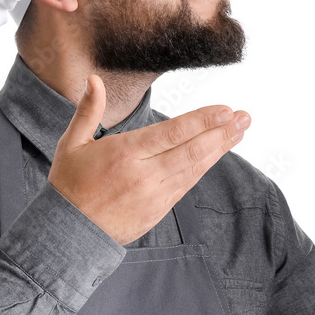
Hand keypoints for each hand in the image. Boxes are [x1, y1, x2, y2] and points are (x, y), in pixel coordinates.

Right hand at [48, 74, 250, 244]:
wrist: (69, 235)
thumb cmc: (69, 186)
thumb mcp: (72, 144)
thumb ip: (88, 110)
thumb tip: (95, 79)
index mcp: (124, 154)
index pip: (172, 133)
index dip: (202, 121)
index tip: (225, 109)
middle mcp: (144, 174)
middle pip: (191, 149)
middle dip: (222, 132)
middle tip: (244, 117)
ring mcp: (155, 194)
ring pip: (195, 167)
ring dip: (220, 148)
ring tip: (240, 131)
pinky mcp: (160, 209)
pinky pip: (188, 183)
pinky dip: (205, 167)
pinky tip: (217, 153)